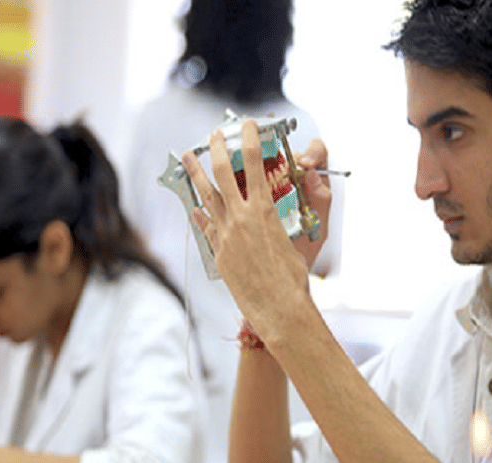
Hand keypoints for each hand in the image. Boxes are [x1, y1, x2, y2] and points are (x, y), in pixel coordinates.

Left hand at [181, 121, 324, 334]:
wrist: (278, 309)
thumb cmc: (295, 277)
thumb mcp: (304, 236)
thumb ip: (298, 211)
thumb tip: (301, 191)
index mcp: (264, 210)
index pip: (255, 163)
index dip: (249, 139)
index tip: (247, 125)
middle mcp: (241, 219)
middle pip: (222, 173)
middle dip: (216, 148)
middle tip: (213, 134)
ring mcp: (225, 236)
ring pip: (206, 196)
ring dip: (196, 173)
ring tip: (187, 156)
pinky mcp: (219, 253)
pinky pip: (207, 226)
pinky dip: (201, 213)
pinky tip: (194, 206)